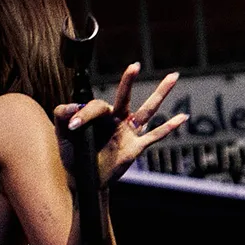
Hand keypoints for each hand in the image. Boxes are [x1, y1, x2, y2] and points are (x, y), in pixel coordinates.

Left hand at [54, 68, 188, 185]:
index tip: (72, 127)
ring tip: (173, 76)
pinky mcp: (135, 147)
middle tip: (134, 65)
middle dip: (129, 80)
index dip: (85, 114)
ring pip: (147, 110)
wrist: (84, 180)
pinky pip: (155, 136)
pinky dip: (168, 127)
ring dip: (160, 93)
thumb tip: (72, 106)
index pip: (97, 106)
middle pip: (125, 96)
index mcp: (99, 115)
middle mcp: (115, 119)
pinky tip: (182, 118)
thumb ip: (62, 117)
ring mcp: (128, 132)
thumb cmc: (75, 156)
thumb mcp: (63, 135)